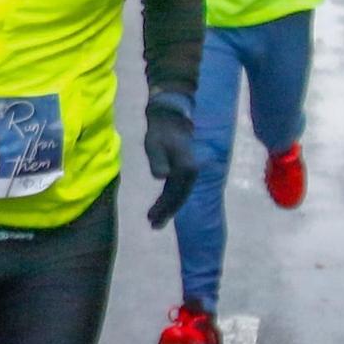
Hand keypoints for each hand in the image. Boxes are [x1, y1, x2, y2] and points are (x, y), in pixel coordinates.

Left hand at [144, 95, 198, 227]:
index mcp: (187, 168)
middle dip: (167, 212)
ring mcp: (190, 171)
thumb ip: (158, 160)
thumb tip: (162, 176)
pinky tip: (161, 206)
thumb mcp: (154, 143)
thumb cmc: (160, 131)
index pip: (176, 194)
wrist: (170, 118)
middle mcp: (192, 171)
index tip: (152, 220)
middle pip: (179, 197)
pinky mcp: (184, 169)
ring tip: (154, 220)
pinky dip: (170, 198)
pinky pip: (178, 188)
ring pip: (179, 194)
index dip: (165, 209)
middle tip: (152, 225)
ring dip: (168, 208)